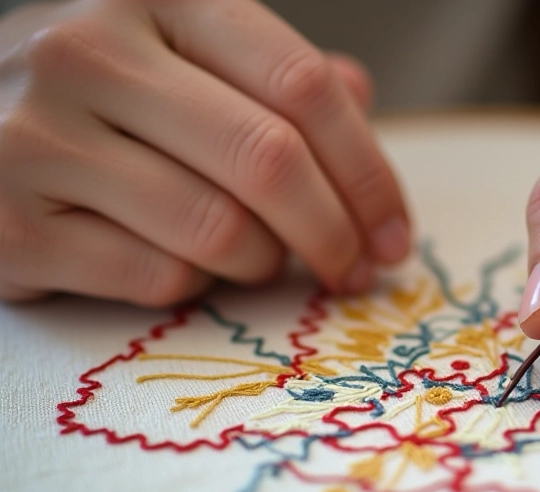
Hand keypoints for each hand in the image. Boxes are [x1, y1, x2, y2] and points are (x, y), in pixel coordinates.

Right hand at [0, 0, 408, 305]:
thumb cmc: (102, 94)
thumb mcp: (186, 55)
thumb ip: (272, 74)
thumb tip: (360, 94)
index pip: (303, 86)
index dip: (369, 172)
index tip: (395, 234)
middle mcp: (91, 52)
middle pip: (270, 160)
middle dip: (335, 234)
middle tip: (356, 271)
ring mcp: (39, 137)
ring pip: (218, 229)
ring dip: (264, 263)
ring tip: (261, 259)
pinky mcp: (13, 226)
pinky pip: (157, 277)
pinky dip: (195, 286)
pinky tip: (183, 265)